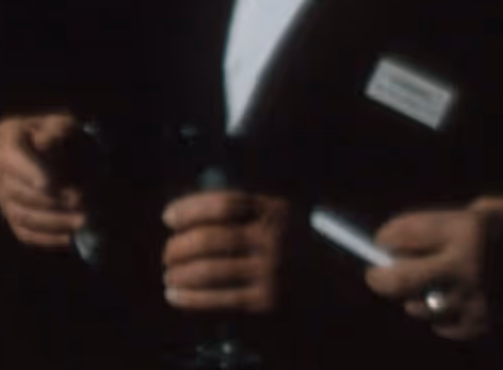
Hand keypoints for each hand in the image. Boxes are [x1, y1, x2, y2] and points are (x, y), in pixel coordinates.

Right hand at [0, 112, 91, 249]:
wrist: (71, 157)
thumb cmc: (68, 138)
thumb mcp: (67, 125)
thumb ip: (57, 130)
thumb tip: (42, 142)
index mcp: (6, 136)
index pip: (9, 156)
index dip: (28, 172)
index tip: (50, 185)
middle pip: (16, 190)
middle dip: (50, 200)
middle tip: (81, 202)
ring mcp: (2, 194)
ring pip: (21, 215)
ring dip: (54, 221)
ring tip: (83, 220)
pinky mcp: (12, 217)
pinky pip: (26, 233)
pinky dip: (50, 238)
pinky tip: (72, 236)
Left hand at [162, 190, 287, 312]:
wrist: (334, 273)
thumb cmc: (296, 242)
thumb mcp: (276, 215)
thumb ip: (241, 211)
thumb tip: (187, 218)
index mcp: (270, 210)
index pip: (221, 204)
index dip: (189, 208)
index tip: (169, 216)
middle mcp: (271, 238)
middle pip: (210, 237)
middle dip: (179, 246)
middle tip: (168, 253)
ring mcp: (270, 269)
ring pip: (211, 269)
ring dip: (181, 273)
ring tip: (169, 275)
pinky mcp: (269, 299)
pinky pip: (222, 298)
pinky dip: (193, 298)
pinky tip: (177, 295)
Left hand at [362, 196, 502, 340]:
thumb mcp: (486, 209)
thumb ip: (445, 224)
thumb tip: (398, 243)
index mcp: (468, 228)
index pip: (405, 233)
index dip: (386, 236)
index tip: (380, 240)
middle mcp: (468, 266)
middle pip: (399, 279)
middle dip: (379, 276)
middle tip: (375, 273)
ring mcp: (476, 299)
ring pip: (418, 306)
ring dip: (412, 297)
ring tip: (421, 286)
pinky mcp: (485, 323)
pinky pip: (445, 326)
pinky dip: (440, 316)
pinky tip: (446, 303)